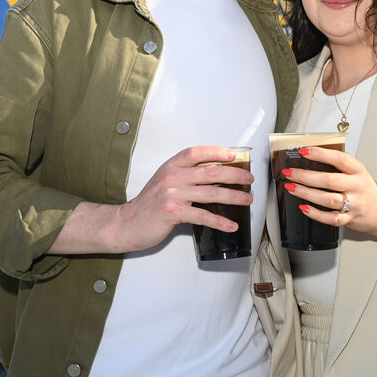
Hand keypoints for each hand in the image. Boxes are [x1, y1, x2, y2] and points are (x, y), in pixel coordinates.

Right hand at [113, 146, 253, 251]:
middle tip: (249, 179)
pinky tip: (231, 225)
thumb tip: (214, 173)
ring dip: (234, 197)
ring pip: (212, 193)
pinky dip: (220, 221)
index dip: (216, 151)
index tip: (233, 155)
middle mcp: (172, 176)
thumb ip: (184, 174)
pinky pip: (203, 216)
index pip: (196, 152)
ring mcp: (173, 194)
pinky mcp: (174, 212)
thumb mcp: (165, 180)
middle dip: (235, 175)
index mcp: (171, 166)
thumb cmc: (149, 203)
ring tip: (247, 200)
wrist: (127, 223)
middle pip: (211, 171)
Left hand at [282, 146, 376, 236]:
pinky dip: (315, 214)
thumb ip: (338, 166)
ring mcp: (354, 204)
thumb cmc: (364, 188)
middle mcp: (357, 187)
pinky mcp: (349, 219)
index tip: (304, 151)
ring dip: (306, 193)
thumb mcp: (357, 172)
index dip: (321, 154)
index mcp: (358, 171)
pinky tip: (304, 207)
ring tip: (292, 187)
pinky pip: (331, 218)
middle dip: (305, 176)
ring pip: (327, 199)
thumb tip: (310, 157)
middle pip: (329, 180)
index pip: (339, 159)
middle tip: (290, 173)